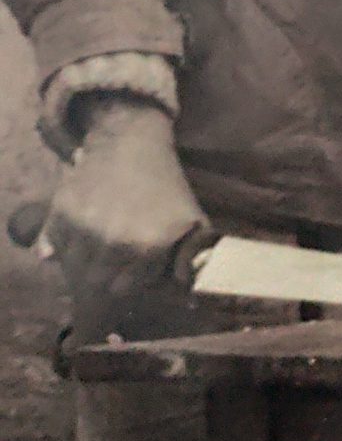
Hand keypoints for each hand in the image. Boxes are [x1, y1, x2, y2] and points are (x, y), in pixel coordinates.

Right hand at [45, 100, 205, 323]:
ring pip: (72, 268)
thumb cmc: (164, 186)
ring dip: (82, 260)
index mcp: (147, 247)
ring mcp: (84, 227)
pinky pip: (51, 247)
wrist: (131, 142)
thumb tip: (187, 299)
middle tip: (113, 252)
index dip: (128, 277)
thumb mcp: (190, 221)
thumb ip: (190, 262)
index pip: (123, 289)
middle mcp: (113, 242)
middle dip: (104, 271)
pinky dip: (60, 244)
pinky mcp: (60, 212)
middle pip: (95, 282)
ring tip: (99, 238)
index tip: (132, 263)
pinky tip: (80, 227)